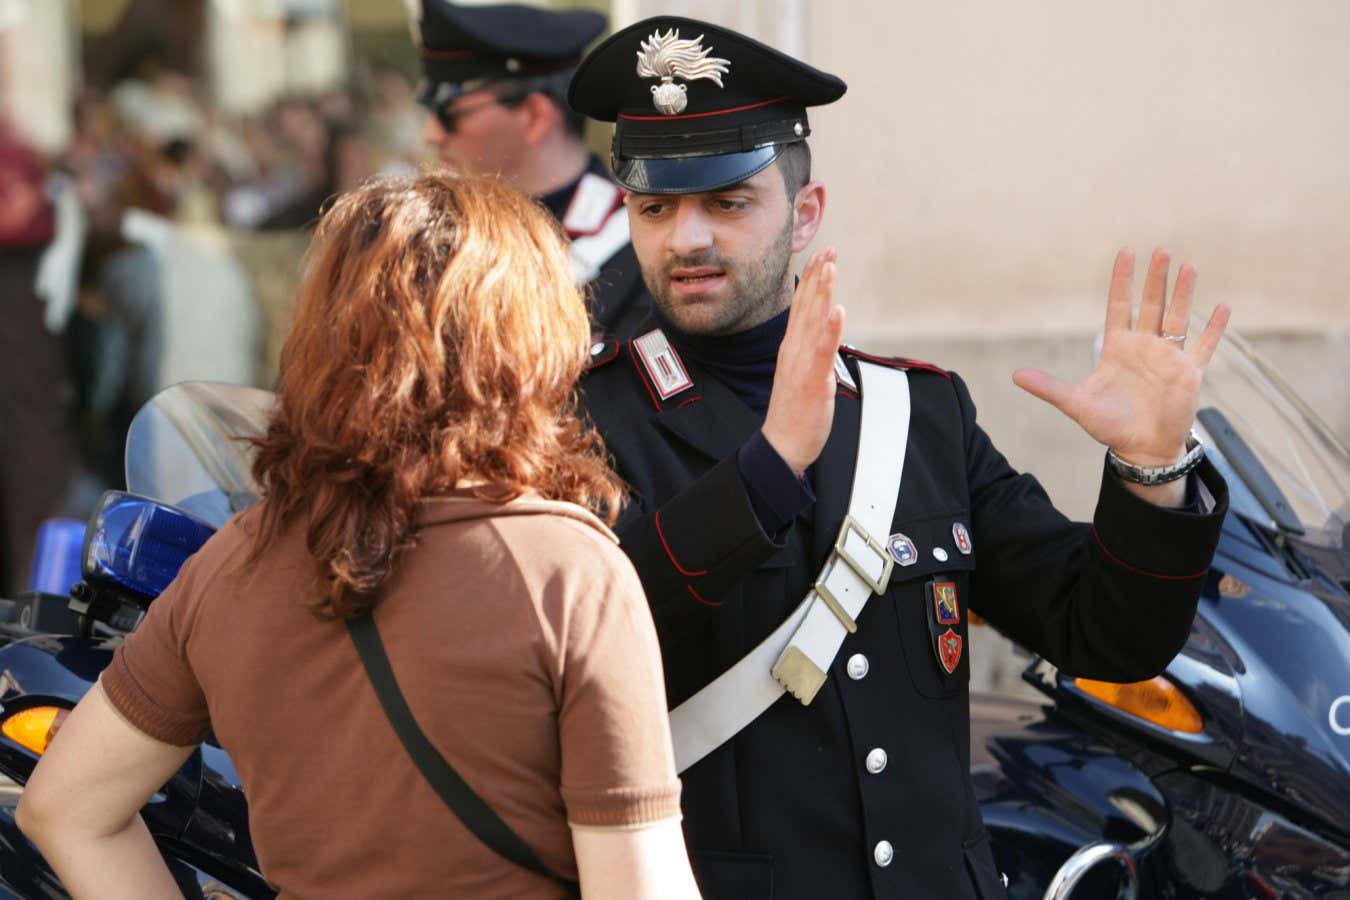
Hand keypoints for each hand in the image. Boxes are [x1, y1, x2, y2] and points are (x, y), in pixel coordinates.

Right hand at [762, 248, 845, 474]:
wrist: (782, 446)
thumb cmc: (794, 414)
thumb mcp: (802, 374)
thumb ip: (810, 352)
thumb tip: (819, 334)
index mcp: (792, 348)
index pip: (802, 307)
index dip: (811, 279)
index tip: (819, 255)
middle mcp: (794, 351)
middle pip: (807, 306)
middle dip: (817, 276)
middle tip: (827, 249)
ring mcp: (802, 365)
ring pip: (813, 322)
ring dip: (822, 292)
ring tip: (830, 266)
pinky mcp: (812, 381)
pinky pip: (822, 351)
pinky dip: (830, 330)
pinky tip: (837, 310)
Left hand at [1013, 248, 1230, 466]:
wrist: (1140, 448)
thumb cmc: (1108, 424)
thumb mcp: (1076, 404)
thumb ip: (1049, 387)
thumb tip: (1015, 375)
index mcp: (1117, 348)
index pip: (1119, 306)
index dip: (1122, 281)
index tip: (1126, 252)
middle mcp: (1144, 346)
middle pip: (1151, 305)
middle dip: (1155, 279)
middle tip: (1161, 251)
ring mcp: (1168, 357)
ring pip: (1177, 318)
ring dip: (1183, 294)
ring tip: (1188, 266)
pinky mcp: (1189, 373)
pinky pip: (1204, 346)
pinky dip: (1214, 329)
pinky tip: (1222, 307)